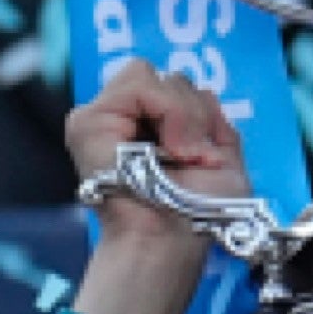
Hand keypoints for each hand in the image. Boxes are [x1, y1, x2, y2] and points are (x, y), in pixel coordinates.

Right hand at [67, 57, 249, 247]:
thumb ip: (216, 123)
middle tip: (194, 156)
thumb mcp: (225, 161)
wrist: (173, 239)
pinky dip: (169, 112)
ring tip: (183, 155)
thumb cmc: (199, 214)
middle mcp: (122, 119)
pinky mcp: (87, 122)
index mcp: (150, 127)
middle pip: (164, 75)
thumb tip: (206, 94)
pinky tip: (174, 149)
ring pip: (149, 74)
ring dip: (184, 115)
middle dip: (193, 111)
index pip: (174, 85)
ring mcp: (100, 118)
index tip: (207, 151)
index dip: (199, 109)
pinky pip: (139, 85)